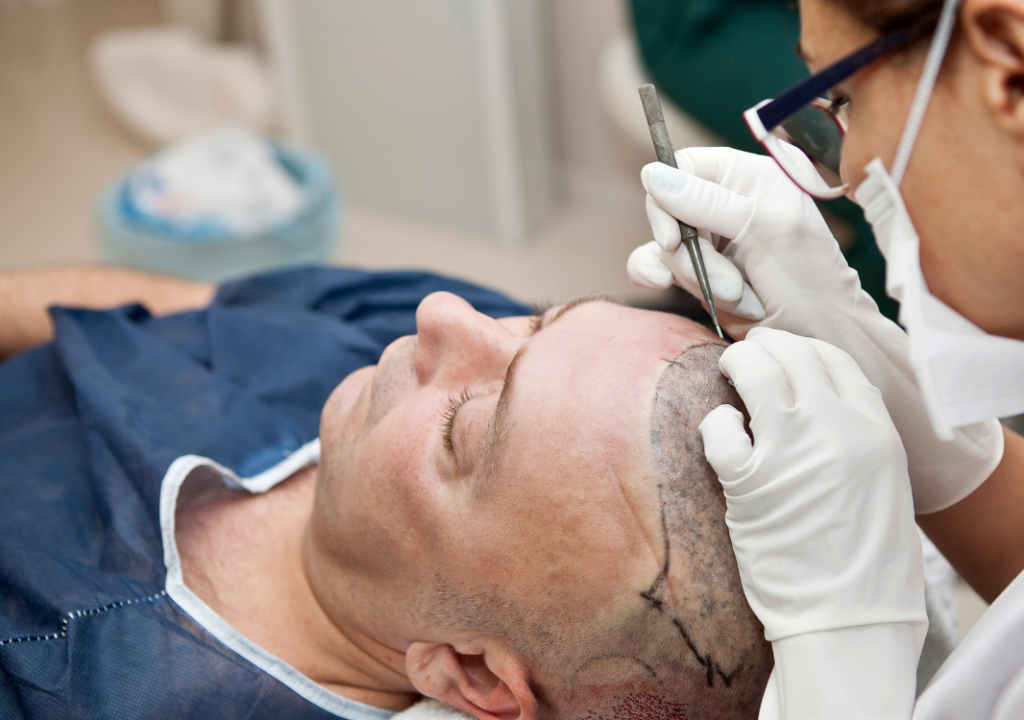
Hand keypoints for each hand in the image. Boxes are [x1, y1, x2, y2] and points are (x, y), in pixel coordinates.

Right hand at [628, 146, 1002, 513]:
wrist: (836, 369)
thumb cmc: (818, 298)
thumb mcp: (767, 237)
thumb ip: (710, 202)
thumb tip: (651, 171)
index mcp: (761, 188)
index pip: (692, 165)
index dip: (676, 189)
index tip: (680, 222)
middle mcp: (738, 218)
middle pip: (669, 206)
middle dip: (682, 239)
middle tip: (714, 269)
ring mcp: (723, 256)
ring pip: (661, 245)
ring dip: (682, 270)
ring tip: (732, 296)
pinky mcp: (712, 295)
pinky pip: (666, 277)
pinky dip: (673, 288)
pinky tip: (705, 303)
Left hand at [700, 328, 925, 719]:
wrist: (849, 619)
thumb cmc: (867, 562)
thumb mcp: (884, 484)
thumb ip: (856, 437)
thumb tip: (816, 403)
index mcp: (877, 431)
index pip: (835, 360)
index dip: (802, 349)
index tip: (784, 351)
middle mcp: (838, 430)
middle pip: (793, 355)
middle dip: (765, 346)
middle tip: (748, 353)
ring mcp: (792, 451)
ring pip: (755, 373)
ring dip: (737, 364)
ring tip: (728, 372)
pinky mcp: (750, 481)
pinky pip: (721, 428)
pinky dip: (716, 424)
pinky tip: (721, 433)